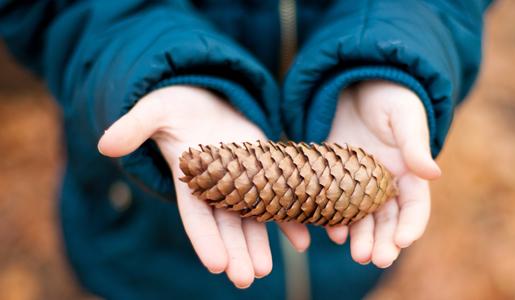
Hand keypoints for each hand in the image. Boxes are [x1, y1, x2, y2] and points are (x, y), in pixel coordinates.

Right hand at [97, 86, 309, 287]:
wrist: (206, 97)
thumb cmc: (175, 105)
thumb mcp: (154, 110)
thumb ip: (134, 127)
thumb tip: (105, 145)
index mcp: (190, 178)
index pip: (195, 215)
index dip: (205, 239)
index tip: (215, 264)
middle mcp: (217, 186)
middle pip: (226, 224)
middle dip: (235, 251)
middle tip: (245, 279)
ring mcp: (242, 180)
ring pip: (252, 217)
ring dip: (260, 243)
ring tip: (265, 270)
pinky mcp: (263, 168)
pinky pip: (278, 195)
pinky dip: (289, 217)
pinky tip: (302, 239)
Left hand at [324, 80, 440, 267]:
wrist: (355, 80)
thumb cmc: (388, 94)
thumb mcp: (404, 115)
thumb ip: (414, 144)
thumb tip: (433, 173)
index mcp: (409, 172)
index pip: (415, 207)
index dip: (412, 225)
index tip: (404, 241)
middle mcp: (385, 183)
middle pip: (388, 220)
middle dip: (385, 242)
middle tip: (377, 259)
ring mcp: (358, 183)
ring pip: (362, 219)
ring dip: (361, 238)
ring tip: (357, 254)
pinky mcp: (334, 177)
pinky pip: (335, 204)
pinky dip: (334, 219)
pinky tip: (331, 231)